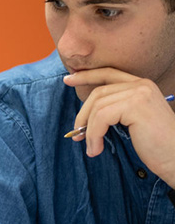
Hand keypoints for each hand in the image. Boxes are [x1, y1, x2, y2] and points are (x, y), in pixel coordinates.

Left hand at [64, 68, 174, 184]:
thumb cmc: (155, 144)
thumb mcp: (132, 121)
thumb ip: (115, 110)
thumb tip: (83, 117)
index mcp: (142, 85)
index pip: (108, 73)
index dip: (87, 76)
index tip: (68, 79)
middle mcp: (142, 85)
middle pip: (98, 92)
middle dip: (83, 114)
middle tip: (77, 134)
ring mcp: (139, 93)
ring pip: (98, 107)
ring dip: (89, 131)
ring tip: (91, 148)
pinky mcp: (135, 106)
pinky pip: (101, 118)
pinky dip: (94, 135)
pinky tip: (96, 149)